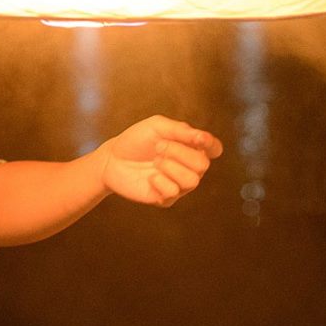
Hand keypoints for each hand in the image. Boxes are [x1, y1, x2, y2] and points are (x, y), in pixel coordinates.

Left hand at [99, 115, 222, 207]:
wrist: (111, 160)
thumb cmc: (136, 140)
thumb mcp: (157, 126)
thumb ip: (181, 131)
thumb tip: (204, 137)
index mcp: (190, 147)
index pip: (215, 148)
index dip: (210, 144)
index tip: (197, 139)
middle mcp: (189, 167)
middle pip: (203, 164)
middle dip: (178, 152)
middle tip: (158, 147)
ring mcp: (180, 184)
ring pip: (192, 180)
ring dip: (170, 167)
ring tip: (155, 161)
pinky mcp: (167, 198)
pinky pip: (174, 192)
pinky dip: (159, 181)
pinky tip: (149, 177)